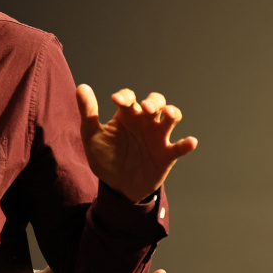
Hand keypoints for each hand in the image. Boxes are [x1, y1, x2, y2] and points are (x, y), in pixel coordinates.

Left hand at [77, 85, 198, 202]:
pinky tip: (190, 141)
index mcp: (126, 115)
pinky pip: (180, 147)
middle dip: (153, 101)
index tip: (116, 101)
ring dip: (172, 113)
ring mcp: (158, 137)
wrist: (116, 185)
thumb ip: (88, 113)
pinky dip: (187, 144)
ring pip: (172, 117)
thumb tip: (82, 87)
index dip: (125, 96)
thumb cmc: (105, 156)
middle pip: (156, 101)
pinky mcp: (166, 155)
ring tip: (167, 113)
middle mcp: (144, 122)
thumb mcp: (92, 135)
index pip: (129, 97)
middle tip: (145, 107)